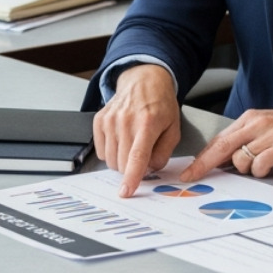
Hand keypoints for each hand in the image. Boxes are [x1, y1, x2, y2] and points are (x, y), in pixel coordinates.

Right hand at [93, 65, 180, 196]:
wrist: (144, 81)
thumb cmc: (160, 105)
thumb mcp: (173, 129)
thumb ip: (164, 153)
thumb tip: (149, 170)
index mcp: (147, 123)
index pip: (137, 156)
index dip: (132, 177)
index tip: (126, 191)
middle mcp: (126, 121)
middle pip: (121, 163)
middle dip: (132, 168)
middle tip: (142, 154)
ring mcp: (110, 120)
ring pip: (110, 160)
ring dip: (121, 161)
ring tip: (132, 144)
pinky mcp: (99, 120)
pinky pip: (101, 151)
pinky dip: (111, 152)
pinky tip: (121, 139)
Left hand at [179, 105, 272, 181]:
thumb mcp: (265, 128)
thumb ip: (244, 141)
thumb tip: (222, 161)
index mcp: (250, 118)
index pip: (219, 140)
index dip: (202, 157)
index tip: (189, 171)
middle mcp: (256, 124)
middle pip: (221, 147)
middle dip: (204, 165)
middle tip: (192, 177)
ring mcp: (269, 134)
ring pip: (241, 160)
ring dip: (247, 170)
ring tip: (263, 164)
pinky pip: (259, 166)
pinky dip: (261, 171)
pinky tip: (270, 167)